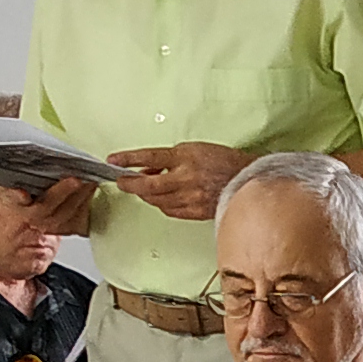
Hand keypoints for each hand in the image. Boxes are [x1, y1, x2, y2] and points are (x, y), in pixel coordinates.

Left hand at [109, 141, 249, 221]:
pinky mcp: (195, 212)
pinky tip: (164, 198)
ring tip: (146, 188)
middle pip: (148, 186)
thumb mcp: (195, 150)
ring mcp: (191, 198)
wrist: (249, 181)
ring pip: (157, 201)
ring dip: (146, 195)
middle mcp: (186, 178)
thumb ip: (170, 159)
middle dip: (131, 185)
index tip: (113, 160)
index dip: (128, 159)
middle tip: (122, 182)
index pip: (150, 157)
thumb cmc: (224, 163)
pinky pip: (169, 210)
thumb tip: (148, 169)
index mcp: (186, 157)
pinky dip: (162, 204)